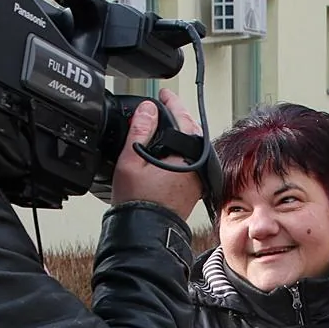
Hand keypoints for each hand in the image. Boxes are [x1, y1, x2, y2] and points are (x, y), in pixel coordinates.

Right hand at [109, 88, 201, 220]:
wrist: (144, 232)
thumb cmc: (138, 202)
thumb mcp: (131, 160)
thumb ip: (140, 130)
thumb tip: (148, 109)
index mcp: (187, 157)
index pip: (183, 120)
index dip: (172, 103)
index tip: (163, 94)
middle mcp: (197, 168)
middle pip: (191, 132)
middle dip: (177, 117)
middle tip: (163, 107)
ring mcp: (197, 179)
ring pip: (191, 147)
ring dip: (179, 134)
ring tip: (162, 125)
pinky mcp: (192, 189)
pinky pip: (189, 161)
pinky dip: (179, 151)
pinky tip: (165, 149)